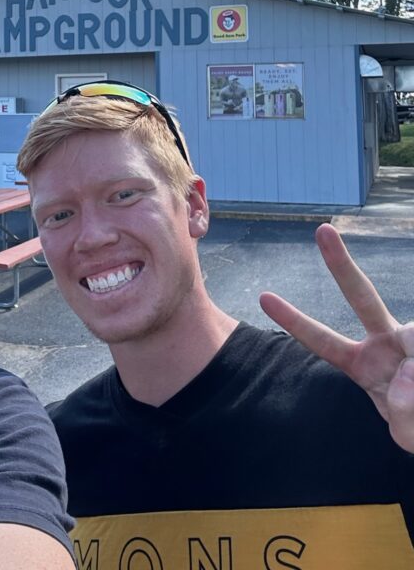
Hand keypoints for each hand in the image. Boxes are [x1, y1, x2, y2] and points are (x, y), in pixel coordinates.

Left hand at [260, 223, 413, 452]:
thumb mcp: (406, 433)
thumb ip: (404, 417)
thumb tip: (408, 375)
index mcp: (364, 364)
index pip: (324, 342)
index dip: (295, 321)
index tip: (263, 297)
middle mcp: (387, 341)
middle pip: (361, 295)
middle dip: (340, 264)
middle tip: (321, 230)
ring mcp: (411, 338)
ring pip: (412, 338)